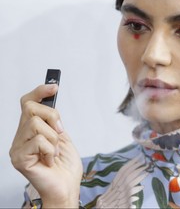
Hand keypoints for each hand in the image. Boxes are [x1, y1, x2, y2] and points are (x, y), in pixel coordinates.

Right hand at [9, 85, 82, 206]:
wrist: (67, 187)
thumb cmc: (65, 166)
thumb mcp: (62, 137)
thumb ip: (53, 122)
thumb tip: (50, 100)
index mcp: (30, 131)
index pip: (27, 104)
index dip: (39, 92)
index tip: (54, 87)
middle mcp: (21, 137)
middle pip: (31, 108)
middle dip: (53, 116)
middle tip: (60, 132)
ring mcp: (18, 147)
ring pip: (36, 123)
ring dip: (54, 137)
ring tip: (54, 152)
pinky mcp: (19, 158)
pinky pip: (38, 140)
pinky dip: (51, 149)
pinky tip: (50, 160)